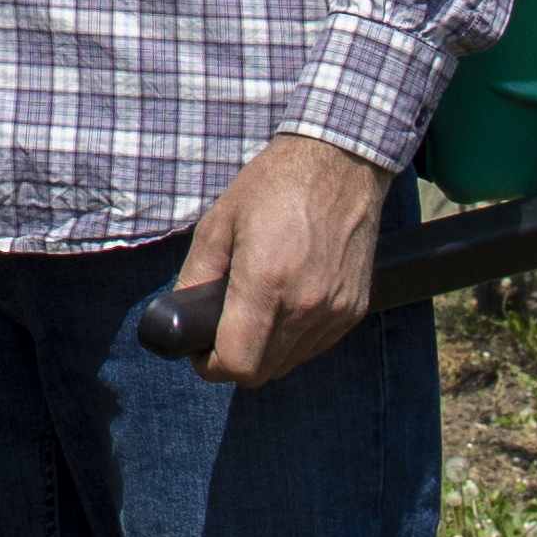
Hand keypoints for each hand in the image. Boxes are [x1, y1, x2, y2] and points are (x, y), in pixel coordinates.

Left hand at [171, 132, 395, 388]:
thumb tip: (183, 318)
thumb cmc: (273, 187)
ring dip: (265, 350)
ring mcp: (335, 311)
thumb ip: (195, 278)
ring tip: (254, 310)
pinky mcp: (354, 309)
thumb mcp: (218, 224)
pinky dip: (294, 338)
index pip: (237, 364)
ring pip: (289, 363)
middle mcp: (305, 304)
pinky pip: (315, 346)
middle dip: (234, 360)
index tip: (201, 349)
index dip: (210, 365)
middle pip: (262, 372)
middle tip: (221, 330)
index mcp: (266, 282)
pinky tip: (285, 302)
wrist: (339, 165)